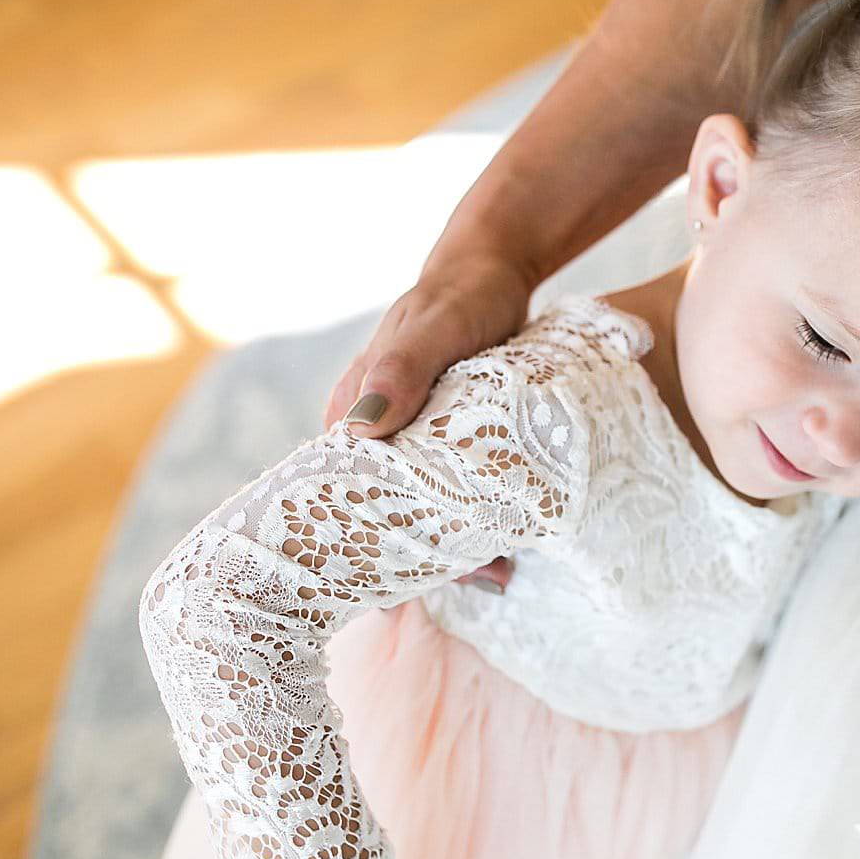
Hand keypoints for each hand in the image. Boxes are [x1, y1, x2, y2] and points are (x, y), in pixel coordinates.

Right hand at [323, 250, 533, 597]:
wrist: (493, 273)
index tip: (404, 585)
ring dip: (461, 544)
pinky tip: (511, 546)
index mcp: (351, 416)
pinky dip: (481, 517)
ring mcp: (415, 442)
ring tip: (501, 575)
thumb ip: (399, 369)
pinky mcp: (451, 443)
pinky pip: (459, 490)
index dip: (372, 543)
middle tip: (479, 582)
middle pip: (390, 512)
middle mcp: (376, 437)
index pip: (348, 495)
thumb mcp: (432, 328)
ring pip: (428, 508)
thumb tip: (360, 432)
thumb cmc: (458, 295)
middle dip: (428, 555)